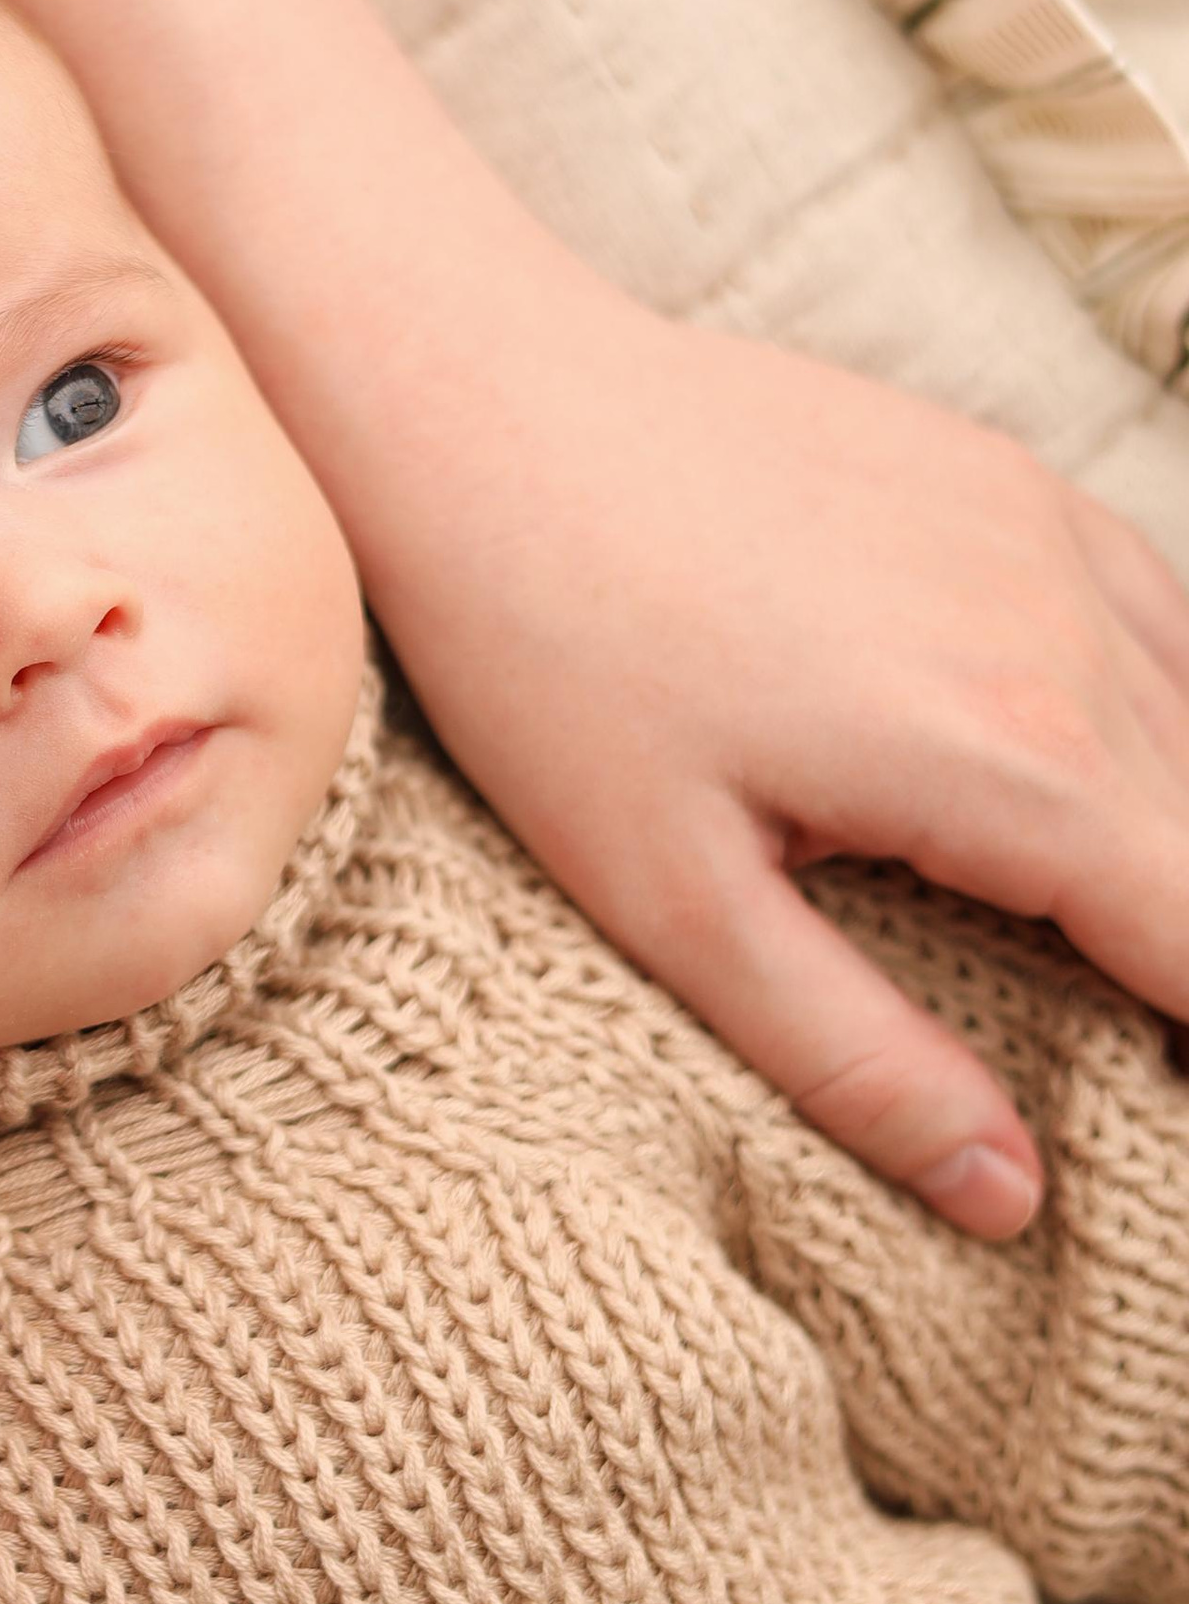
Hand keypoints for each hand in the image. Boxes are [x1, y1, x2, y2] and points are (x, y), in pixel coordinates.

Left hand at [356, 304, 1188, 1233]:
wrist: (485, 408)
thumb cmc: (549, 661)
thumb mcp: (675, 904)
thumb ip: (857, 1059)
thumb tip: (1009, 1194)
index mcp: (1016, 764)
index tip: (1161, 1110)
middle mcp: (1077, 634)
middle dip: (1185, 948)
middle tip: (1130, 1036)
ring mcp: (1053, 535)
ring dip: (1177, 838)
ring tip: (1108, 939)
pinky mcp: (1012, 477)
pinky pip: (1160, 615)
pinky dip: (1160, 717)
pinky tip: (1097, 783)